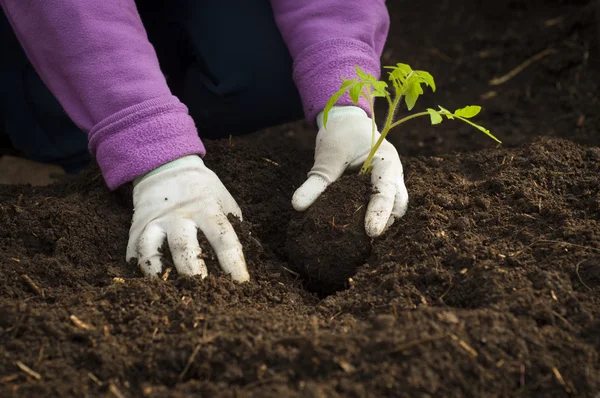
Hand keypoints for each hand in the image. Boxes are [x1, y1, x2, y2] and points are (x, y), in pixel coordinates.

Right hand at [126, 155, 248, 281]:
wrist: (167, 168)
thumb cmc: (204, 193)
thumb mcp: (225, 203)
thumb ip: (236, 229)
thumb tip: (255, 259)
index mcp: (208, 209)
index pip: (224, 240)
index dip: (234, 264)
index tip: (242, 285)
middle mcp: (180, 217)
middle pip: (185, 248)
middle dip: (195, 273)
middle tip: (205, 295)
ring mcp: (156, 222)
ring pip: (153, 251)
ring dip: (162, 275)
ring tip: (172, 293)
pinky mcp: (137, 228)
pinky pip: (135, 252)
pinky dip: (141, 270)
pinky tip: (151, 286)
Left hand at [292, 106, 407, 236]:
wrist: (347, 120)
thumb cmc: (340, 134)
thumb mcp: (327, 156)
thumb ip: (316, 182)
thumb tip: (298, 206)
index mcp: (386, 161)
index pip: (386, 192)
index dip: (380, 213)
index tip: (371, 232)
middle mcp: (393, 173)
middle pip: (399, 205)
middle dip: (386, 221)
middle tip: (367, 237)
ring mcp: (390, 181)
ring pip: (395, 207)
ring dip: (381, 221)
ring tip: (360, 237)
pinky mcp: (380, 187)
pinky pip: (382, 205)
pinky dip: (373, 216)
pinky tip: (356, 229)